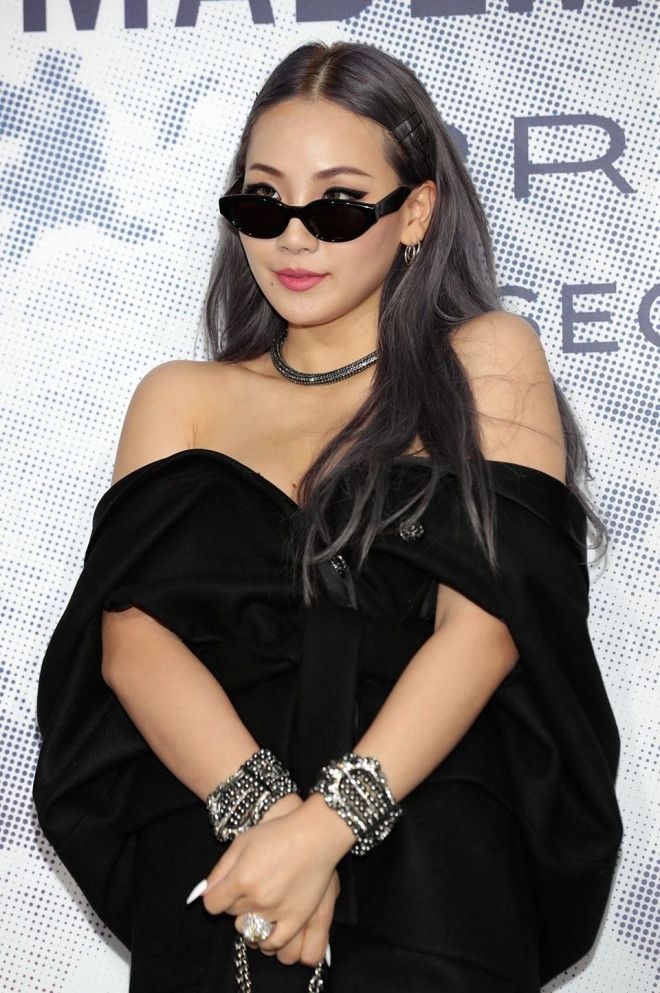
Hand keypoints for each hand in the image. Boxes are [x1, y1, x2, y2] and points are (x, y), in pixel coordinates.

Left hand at [196, 794, 353, 965]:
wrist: (316, 835)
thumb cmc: (278, 833)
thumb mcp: (242, 842)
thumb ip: (220, 870)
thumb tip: (202, 893)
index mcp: (241, 879)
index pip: (212, 905)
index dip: (217, 896)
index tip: (226, 889)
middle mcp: (256, 899)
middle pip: (232, 914)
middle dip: (236, 903)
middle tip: (251, 886)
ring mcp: (277, 911)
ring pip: (250, 930)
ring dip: (251, 919)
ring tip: (261, 902)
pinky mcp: (296, 919)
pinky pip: (274, 942)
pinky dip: (266, 938)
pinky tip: (268, 925)